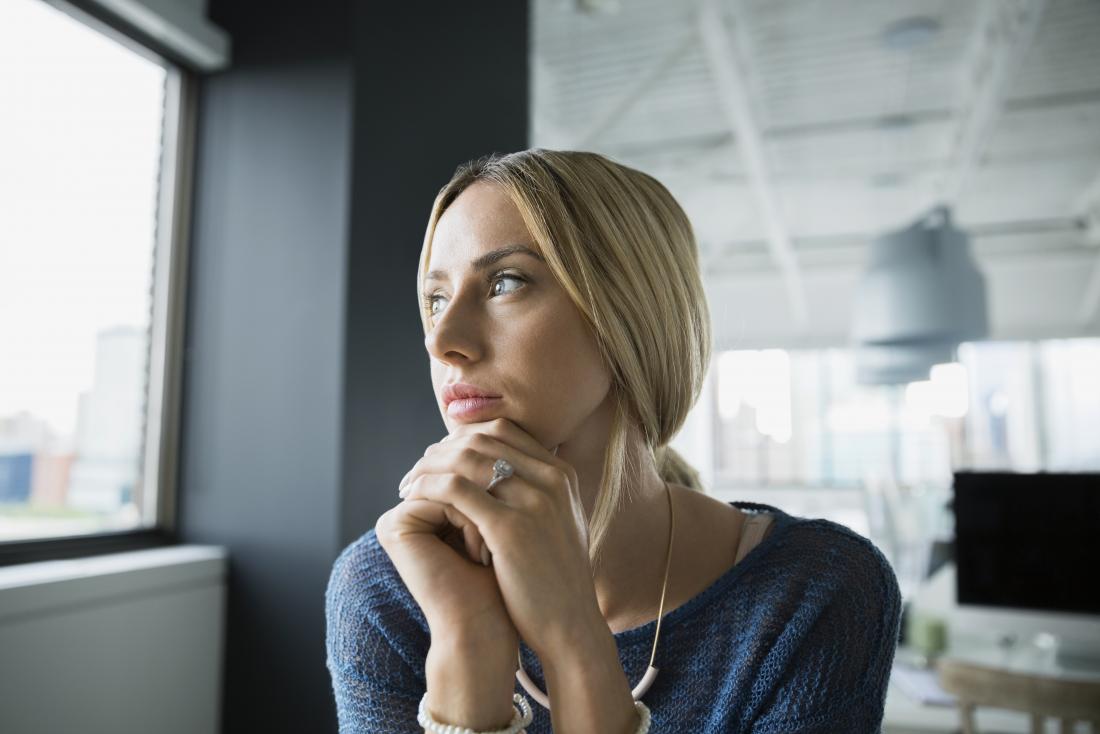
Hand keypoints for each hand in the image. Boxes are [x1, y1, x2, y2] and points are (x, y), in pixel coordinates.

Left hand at [396, 418, 599, 659]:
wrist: (571, 625)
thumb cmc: (557, 581)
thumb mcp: (559, 523)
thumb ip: (537, 493)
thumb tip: (503, 472)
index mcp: (562, 474)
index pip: (503, 432)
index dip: (463, 439)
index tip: (439, 459)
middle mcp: (551, 479)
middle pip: (482, 439)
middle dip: (440, 451)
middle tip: (415, 471)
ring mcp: (533, 501)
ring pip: (465, 458)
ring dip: (428, 467)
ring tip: (407, 486)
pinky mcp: (510, 528)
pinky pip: (455, 491)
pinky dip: (427, 489)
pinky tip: (411, 500)